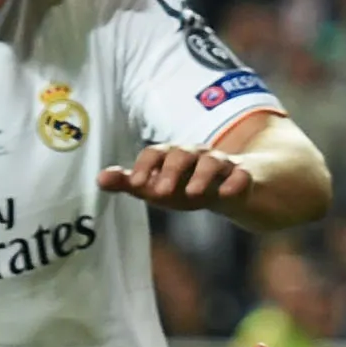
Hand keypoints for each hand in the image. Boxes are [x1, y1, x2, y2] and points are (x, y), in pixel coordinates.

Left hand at [99, 144, 253, 213]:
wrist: (241, 190)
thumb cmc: (193, 187)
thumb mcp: (163, 188)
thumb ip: (133, 184)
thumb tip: (99, 179)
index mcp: (174, 157)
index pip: (156, 153)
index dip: (145, 167)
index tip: (136, 185)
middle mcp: (197, 156)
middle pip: (183, 154)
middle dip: (171, 171)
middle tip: (159, 192)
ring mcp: (223, 165)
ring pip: (213, 162)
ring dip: (202, 176)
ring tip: (193, 194)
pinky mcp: (246, 177)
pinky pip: (243, 175)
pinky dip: (236, 182)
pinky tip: (228, 194)